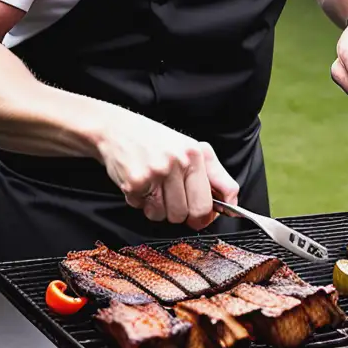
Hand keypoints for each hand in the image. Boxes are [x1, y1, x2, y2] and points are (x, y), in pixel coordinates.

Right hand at [94, 108, 238, 228]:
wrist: (115, 129)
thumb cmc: (155, 141)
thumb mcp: (191, 148)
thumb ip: (215, 175)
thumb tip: (232, 203)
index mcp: (196, 153)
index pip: (211, 200)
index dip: (207, 216)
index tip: (202, 218)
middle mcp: (178, 162)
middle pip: (189, 213)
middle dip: (182, 214)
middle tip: (173, 200)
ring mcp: (156, 172)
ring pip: (165, 216)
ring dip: (158, 208)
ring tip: (153, 187)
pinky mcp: (135, 182)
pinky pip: (144, 210)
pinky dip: (140, 202)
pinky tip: (139, 183)